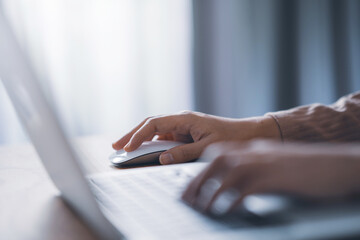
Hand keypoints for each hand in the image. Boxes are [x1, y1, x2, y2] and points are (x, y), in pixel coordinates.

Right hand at [112, 111, 279, 163]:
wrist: (246, 133)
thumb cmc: (230, 137)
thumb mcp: (207, 147)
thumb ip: (184, 152)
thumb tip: (162, 157)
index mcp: (184, 119)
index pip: (154, 124)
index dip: (138, 136)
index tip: (127, 148)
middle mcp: (180, 119)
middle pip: (149, 124)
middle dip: (131, 134)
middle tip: (116, 146)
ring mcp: (181, 126)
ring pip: (154, 129)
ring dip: (139, 137)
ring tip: (123, 148)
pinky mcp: (184, 132)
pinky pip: (163, 136)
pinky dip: (151, 142)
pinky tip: (143, 149)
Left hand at [182, 140, 359, 213]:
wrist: (335, 165)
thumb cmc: (306, 167)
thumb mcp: (275, 163)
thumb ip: (255, 167)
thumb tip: (235, 185)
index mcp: (254, 148)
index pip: (218, 152)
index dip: (201, 168)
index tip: (191, 184)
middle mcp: (255, 152)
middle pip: (216, 161)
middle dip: (197, 180)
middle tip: (186, 198)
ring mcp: (263, 163)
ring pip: (226, 175)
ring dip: (210, 193)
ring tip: (202, 208)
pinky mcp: (273, 179)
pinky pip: (244, 190)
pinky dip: (231, 202)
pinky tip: (226, 211)